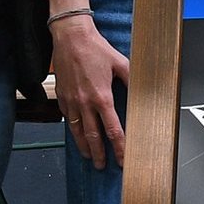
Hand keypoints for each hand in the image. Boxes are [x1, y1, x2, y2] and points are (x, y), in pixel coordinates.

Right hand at [52, 12, 131, 169]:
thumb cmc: (95, 48)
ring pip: (76, 131)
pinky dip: (72, 130)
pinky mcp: (61, 96)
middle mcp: (85, 102)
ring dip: (83, 146)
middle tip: (102, 166)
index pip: (113, 130)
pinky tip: (76, 134)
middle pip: (93, 136)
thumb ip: (132, 80)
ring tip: (88, 156)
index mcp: (102, 97)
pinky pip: (67, 118)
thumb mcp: (120, 63)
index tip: (123, 158)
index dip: (119, 147)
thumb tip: (142, 92)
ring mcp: (71, 101)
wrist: (71, 37)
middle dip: (99, 154)